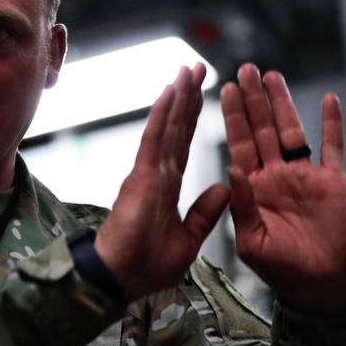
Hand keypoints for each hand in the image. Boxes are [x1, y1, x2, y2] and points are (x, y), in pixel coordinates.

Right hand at [95, 63, 230, 301]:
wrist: (122, 279)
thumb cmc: (147, 266)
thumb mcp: (189, 240)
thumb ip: (204, 213)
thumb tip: (222, 187)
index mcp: (168, 186)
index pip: (184, 144)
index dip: (193, 118)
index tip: (203, 92)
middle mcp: (158, 172)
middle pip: (177, 127)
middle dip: (188, 96)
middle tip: (196, 66)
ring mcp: (149, 172)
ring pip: (167, 126)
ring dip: (177, 97)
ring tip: (186, 69)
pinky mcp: (141, 177)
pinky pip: (155, 140)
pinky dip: (162, 116)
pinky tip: (170, 93)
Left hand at [221, 63, 345, 316]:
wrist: (318, 287)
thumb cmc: (280, 270)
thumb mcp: (250, 242)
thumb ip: (241, 207)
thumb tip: (234, 170)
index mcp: (251, 188)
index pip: (238, 144)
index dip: (232, 117)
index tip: (223, 90)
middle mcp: (274, 176)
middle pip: (262, 129)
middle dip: (252, 100)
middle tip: (245, 69)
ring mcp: (303, 176)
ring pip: (291, 131)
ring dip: (283, 103)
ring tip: (272, 76)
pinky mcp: (332, 183)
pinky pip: (332, 147)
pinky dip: (331, 124)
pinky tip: (327, 100)